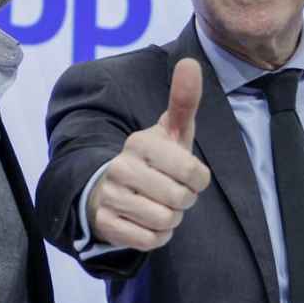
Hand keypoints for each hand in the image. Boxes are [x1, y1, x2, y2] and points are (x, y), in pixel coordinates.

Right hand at [84, 58, 212, 250]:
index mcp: (140, 142)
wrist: (110, 189)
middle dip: (184, 201)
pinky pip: (149, 240)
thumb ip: (183, 100)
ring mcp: (110, 196)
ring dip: (170, 219)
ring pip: (165, 221)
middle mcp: (120, 167)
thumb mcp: (170, 131)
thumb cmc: (153, 159)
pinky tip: (147, 222)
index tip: (186, 173)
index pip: (195, 172)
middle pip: (180, 199)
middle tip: (171, 192)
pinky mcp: (105, 224)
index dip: (198, 179)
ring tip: (158, 205)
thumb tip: (191, 62)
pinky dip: (156, 236)